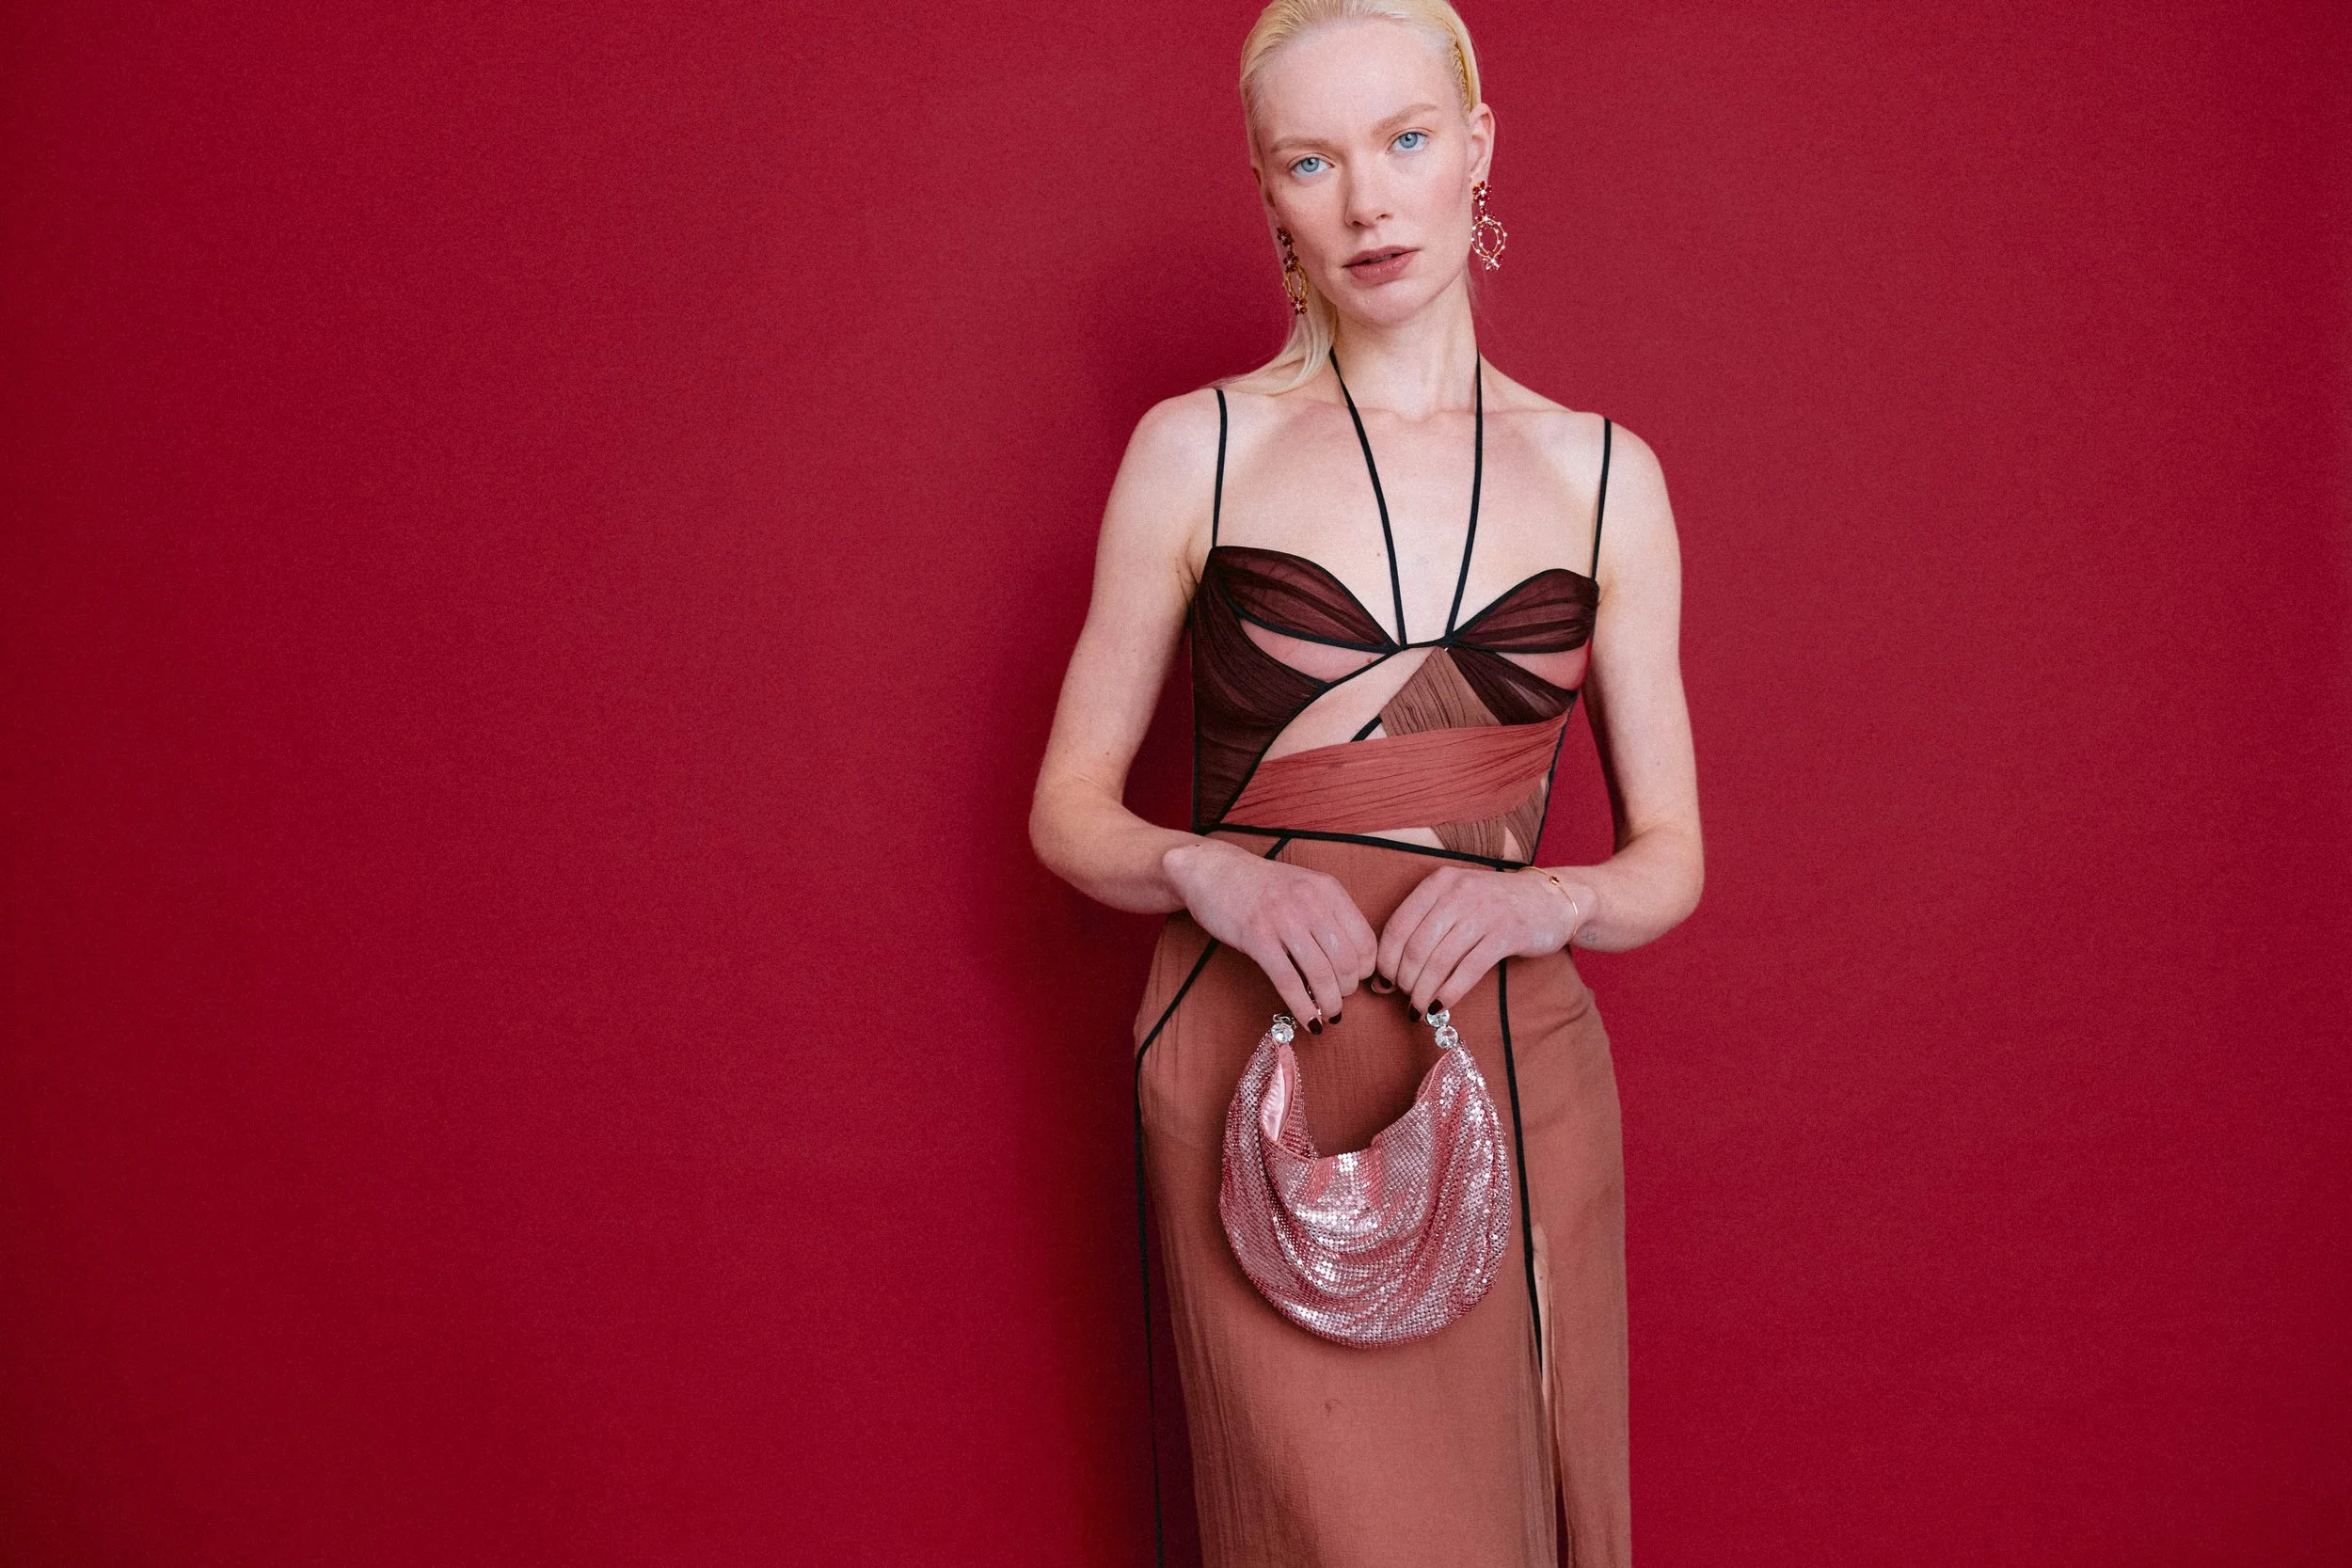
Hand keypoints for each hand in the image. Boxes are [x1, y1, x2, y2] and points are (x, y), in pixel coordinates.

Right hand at [1163, 839, 1377, 1029]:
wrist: (1214, 871)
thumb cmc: (1261, 885)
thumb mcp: (1304, 887)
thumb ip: (1329, 914)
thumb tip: (1352, 961)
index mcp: (1327, 889)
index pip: (1365, 939)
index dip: (1365, 969)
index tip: (1357, 980)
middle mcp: (1310, 902)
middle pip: (1346, 960)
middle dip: (1348, 989)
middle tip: (1339, 999)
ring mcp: (1282, 919)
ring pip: (1320, 974)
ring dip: (1329, 1003)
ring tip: (1328, 1014)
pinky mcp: (1256, 938)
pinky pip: (1288, 981)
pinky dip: (1302, 1006)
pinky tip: (1308, 1020)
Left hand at [1377, 865, 1589, 1016]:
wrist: (1550, 899)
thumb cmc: (1494, 906)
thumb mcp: (1456, 901)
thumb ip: (1424, 927)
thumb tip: (1386, 974)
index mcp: (1439, 882)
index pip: (1398, 926)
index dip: (1386, 960)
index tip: (1384, 984)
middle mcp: (1459, 892)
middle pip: (1416, 947)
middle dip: (1405, 981)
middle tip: (1405, 1000)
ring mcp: (1484, 911)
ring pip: (1440, 961)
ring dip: (1424, 992)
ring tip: (1419, 1009)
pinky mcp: (1507, 933)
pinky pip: (1469, 970)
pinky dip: (1450, 992)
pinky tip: (1441, 1006)